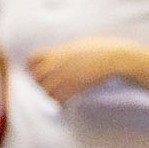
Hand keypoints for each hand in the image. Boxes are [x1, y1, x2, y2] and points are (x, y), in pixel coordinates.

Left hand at [25, 37, 143, 103]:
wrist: (117, 58)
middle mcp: (57, 64)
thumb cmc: (103, 49)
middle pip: (36, 78)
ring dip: (50, 95)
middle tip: (50, 88)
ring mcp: (64, 76)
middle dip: (41, 84)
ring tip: (59, 97)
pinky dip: (61, 103)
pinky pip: (59, 99)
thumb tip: (59, 55)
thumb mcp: (79, 44)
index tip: (40, 72)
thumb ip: (65, 51)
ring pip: (46, 91)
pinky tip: (67, 103)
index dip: (33, 68)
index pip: (31, 60)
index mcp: (56, 51)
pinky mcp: (74, 87)